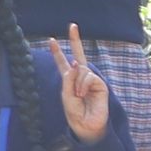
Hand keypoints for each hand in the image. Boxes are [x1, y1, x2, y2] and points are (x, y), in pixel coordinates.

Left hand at [50, 27, 111, 141]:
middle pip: (78, 55)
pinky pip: (88, 76)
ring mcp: (91, 80)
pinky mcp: (100, 84)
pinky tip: (83, 93)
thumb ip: (68, 79)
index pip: (63, 63)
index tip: (51, 40)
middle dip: (75, 40)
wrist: (86, 125)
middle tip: (72, 26)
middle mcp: (80, 77)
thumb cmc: (75, 113)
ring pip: (81, 69)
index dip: (57, 52)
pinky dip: (83, 84)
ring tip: (78, 95)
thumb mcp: (66, 95)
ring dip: (77, 82)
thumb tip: (75, 63)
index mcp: (69, 80)